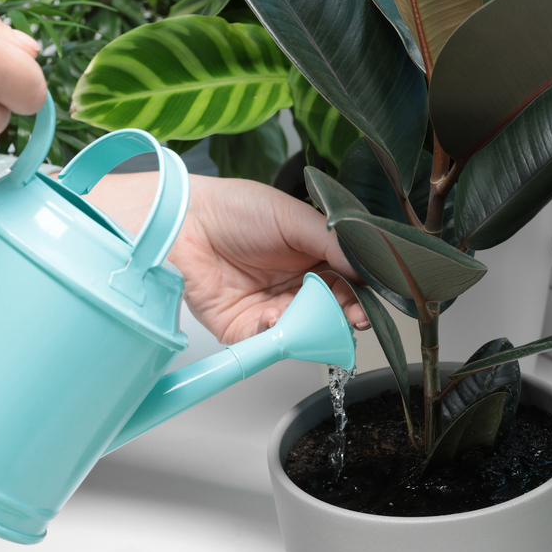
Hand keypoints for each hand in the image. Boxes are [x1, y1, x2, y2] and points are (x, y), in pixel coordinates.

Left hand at [85, 173, 369, 343]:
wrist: (184, 223)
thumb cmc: (235, 209)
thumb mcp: (294, 218)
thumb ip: (333, 243)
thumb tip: (366, 268)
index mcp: (310, 257)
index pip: (346, 283)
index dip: (359, 295)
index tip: (367, 304)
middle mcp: (294, 285)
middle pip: (329, 312)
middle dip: (341, 317)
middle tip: (351, 317)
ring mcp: (270, 308)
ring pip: (304, 329)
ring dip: (311, 325)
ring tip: (308, 311)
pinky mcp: (244, 328)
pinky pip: (270, 342)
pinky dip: (278, 333)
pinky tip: (274, 315)